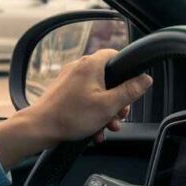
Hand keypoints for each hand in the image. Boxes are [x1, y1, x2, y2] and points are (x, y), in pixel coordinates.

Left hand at [0, 49, 152, 169]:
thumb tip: (145, 79)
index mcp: (91, 65)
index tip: (132, 85)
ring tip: (106, 127)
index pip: (115, 54)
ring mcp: (69, 80)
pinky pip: (84, 100)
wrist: (40, 128)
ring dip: (105, 111)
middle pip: (108, 78)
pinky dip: (91, 113)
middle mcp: (79, 68)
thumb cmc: (71, 116)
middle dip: (117, 100)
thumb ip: (130, 91)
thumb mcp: (109, 105)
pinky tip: (94, 131)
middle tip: (119, 115)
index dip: (127, 69)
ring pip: (97, 92)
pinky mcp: (63, 92)